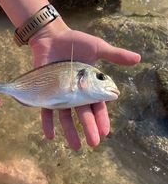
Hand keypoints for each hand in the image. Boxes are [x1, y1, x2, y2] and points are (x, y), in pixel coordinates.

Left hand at [29, 18, 140, 149]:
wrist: (52, 37)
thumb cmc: (75, 42)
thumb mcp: (97, 47)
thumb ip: (115, 55)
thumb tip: (138, 59)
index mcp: (89, 86)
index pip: (98, 105)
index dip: (102, 118)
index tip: (105, 132)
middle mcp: (76, 93)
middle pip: (83, 114)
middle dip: (89, 128)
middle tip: (93, 143)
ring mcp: (60, 94)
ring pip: (66, 116)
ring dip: (70, 131)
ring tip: (75, 146)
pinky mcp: (46, 92)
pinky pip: (46, 110)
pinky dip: (48, 123)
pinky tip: (50, 136)